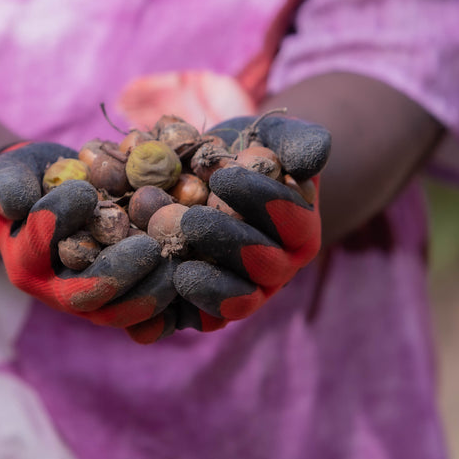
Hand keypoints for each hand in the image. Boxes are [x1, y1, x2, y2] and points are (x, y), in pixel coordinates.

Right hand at [0, 142, 177, 342]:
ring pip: (118, 312)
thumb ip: (6, 184)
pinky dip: (168, 302)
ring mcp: (90, 300)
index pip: (40, 248)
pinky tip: (192, 277)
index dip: (59, 222)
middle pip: (84, 296)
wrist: (52, 193)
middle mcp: (55, 290)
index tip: (86, 192)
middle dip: (117, 275)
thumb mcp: (7, 173)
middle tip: (150, 247)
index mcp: (24, 262)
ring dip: (150, 292)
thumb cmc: (28, 179)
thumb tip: (20, 204)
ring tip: (175, 262)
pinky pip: (145, 314)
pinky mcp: (120, 299)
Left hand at [174, 115, 330, 330]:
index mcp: (301, 230)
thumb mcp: (279, 137)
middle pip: (264, 266)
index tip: (226, 177)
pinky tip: (146, 320)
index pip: (292, 221)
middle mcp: (277, 267)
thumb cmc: (253, 151)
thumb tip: (312, 161)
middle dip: (229, 243)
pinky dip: (171, 321)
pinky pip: (194, 320)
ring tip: (177, 265)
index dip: (263, 201)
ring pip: (236, 300)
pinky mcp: (205, 307)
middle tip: (192, 220)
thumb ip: (300, 143)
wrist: (220, 175)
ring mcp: (245, 291)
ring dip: (208, 287)